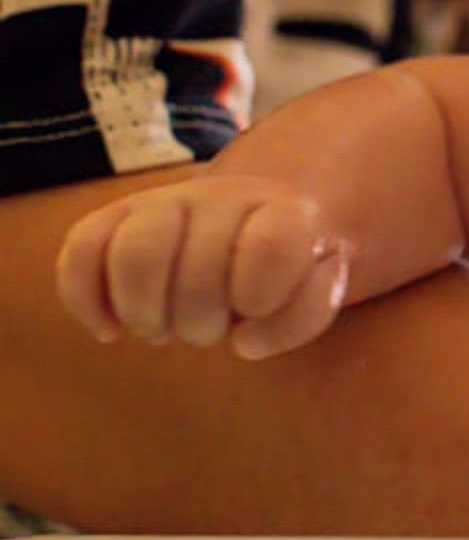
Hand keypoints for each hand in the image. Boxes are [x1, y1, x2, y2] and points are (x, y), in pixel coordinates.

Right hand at [56, 174, 348, 358]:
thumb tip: (244, 342)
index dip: (260, 296)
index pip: (272, 247)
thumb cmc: (290, 272)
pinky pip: (80, 249)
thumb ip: (303, 315)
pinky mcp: (116, 214)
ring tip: (160, 329)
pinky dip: (86, 301)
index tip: (256, 311)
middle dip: (201, 325)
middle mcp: (224, 196)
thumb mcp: (316, 291)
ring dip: (143, 314)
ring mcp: (167, 200)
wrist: (257, 223)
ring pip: (134, 254)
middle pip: (197, 272)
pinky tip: (110, 329)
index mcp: (284, 211)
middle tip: (210, 328)